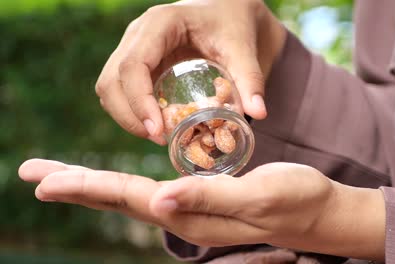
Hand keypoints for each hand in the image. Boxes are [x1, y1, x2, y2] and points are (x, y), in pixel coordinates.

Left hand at [19, 159, 384, 260]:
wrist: (317, 211)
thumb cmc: (294, 199)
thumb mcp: (257, 196)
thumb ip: (210, 198)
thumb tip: (159, 201)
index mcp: (193, 216)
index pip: (130, 199)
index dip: (87, 187)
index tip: (45, 181)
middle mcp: (185, 217)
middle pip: (119, 201)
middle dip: (76, 188)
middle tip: (33, 177)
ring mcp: (191, 212)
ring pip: (130, 198)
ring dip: (92, 188)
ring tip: (60, 179)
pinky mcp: (201, 202)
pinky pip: (150, 194)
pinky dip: (121, 189)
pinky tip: (113, 187)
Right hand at [95, 0, 285, 143]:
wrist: (228, 10)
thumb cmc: (233, 23)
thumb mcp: (243, 48)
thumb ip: (250, 79)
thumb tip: (258, 113)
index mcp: (159, 24)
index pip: (132, 65)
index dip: (138, 101)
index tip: (157, 130)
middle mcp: (138, 35)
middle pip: (111, 80)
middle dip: (129, 115)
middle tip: (159, 138)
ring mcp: (134, 48)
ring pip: (109, 88)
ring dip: (127, 116)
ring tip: (158, 135)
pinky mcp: (138, 62)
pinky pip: (121, 90)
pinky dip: (132, 111)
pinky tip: (157, 124)